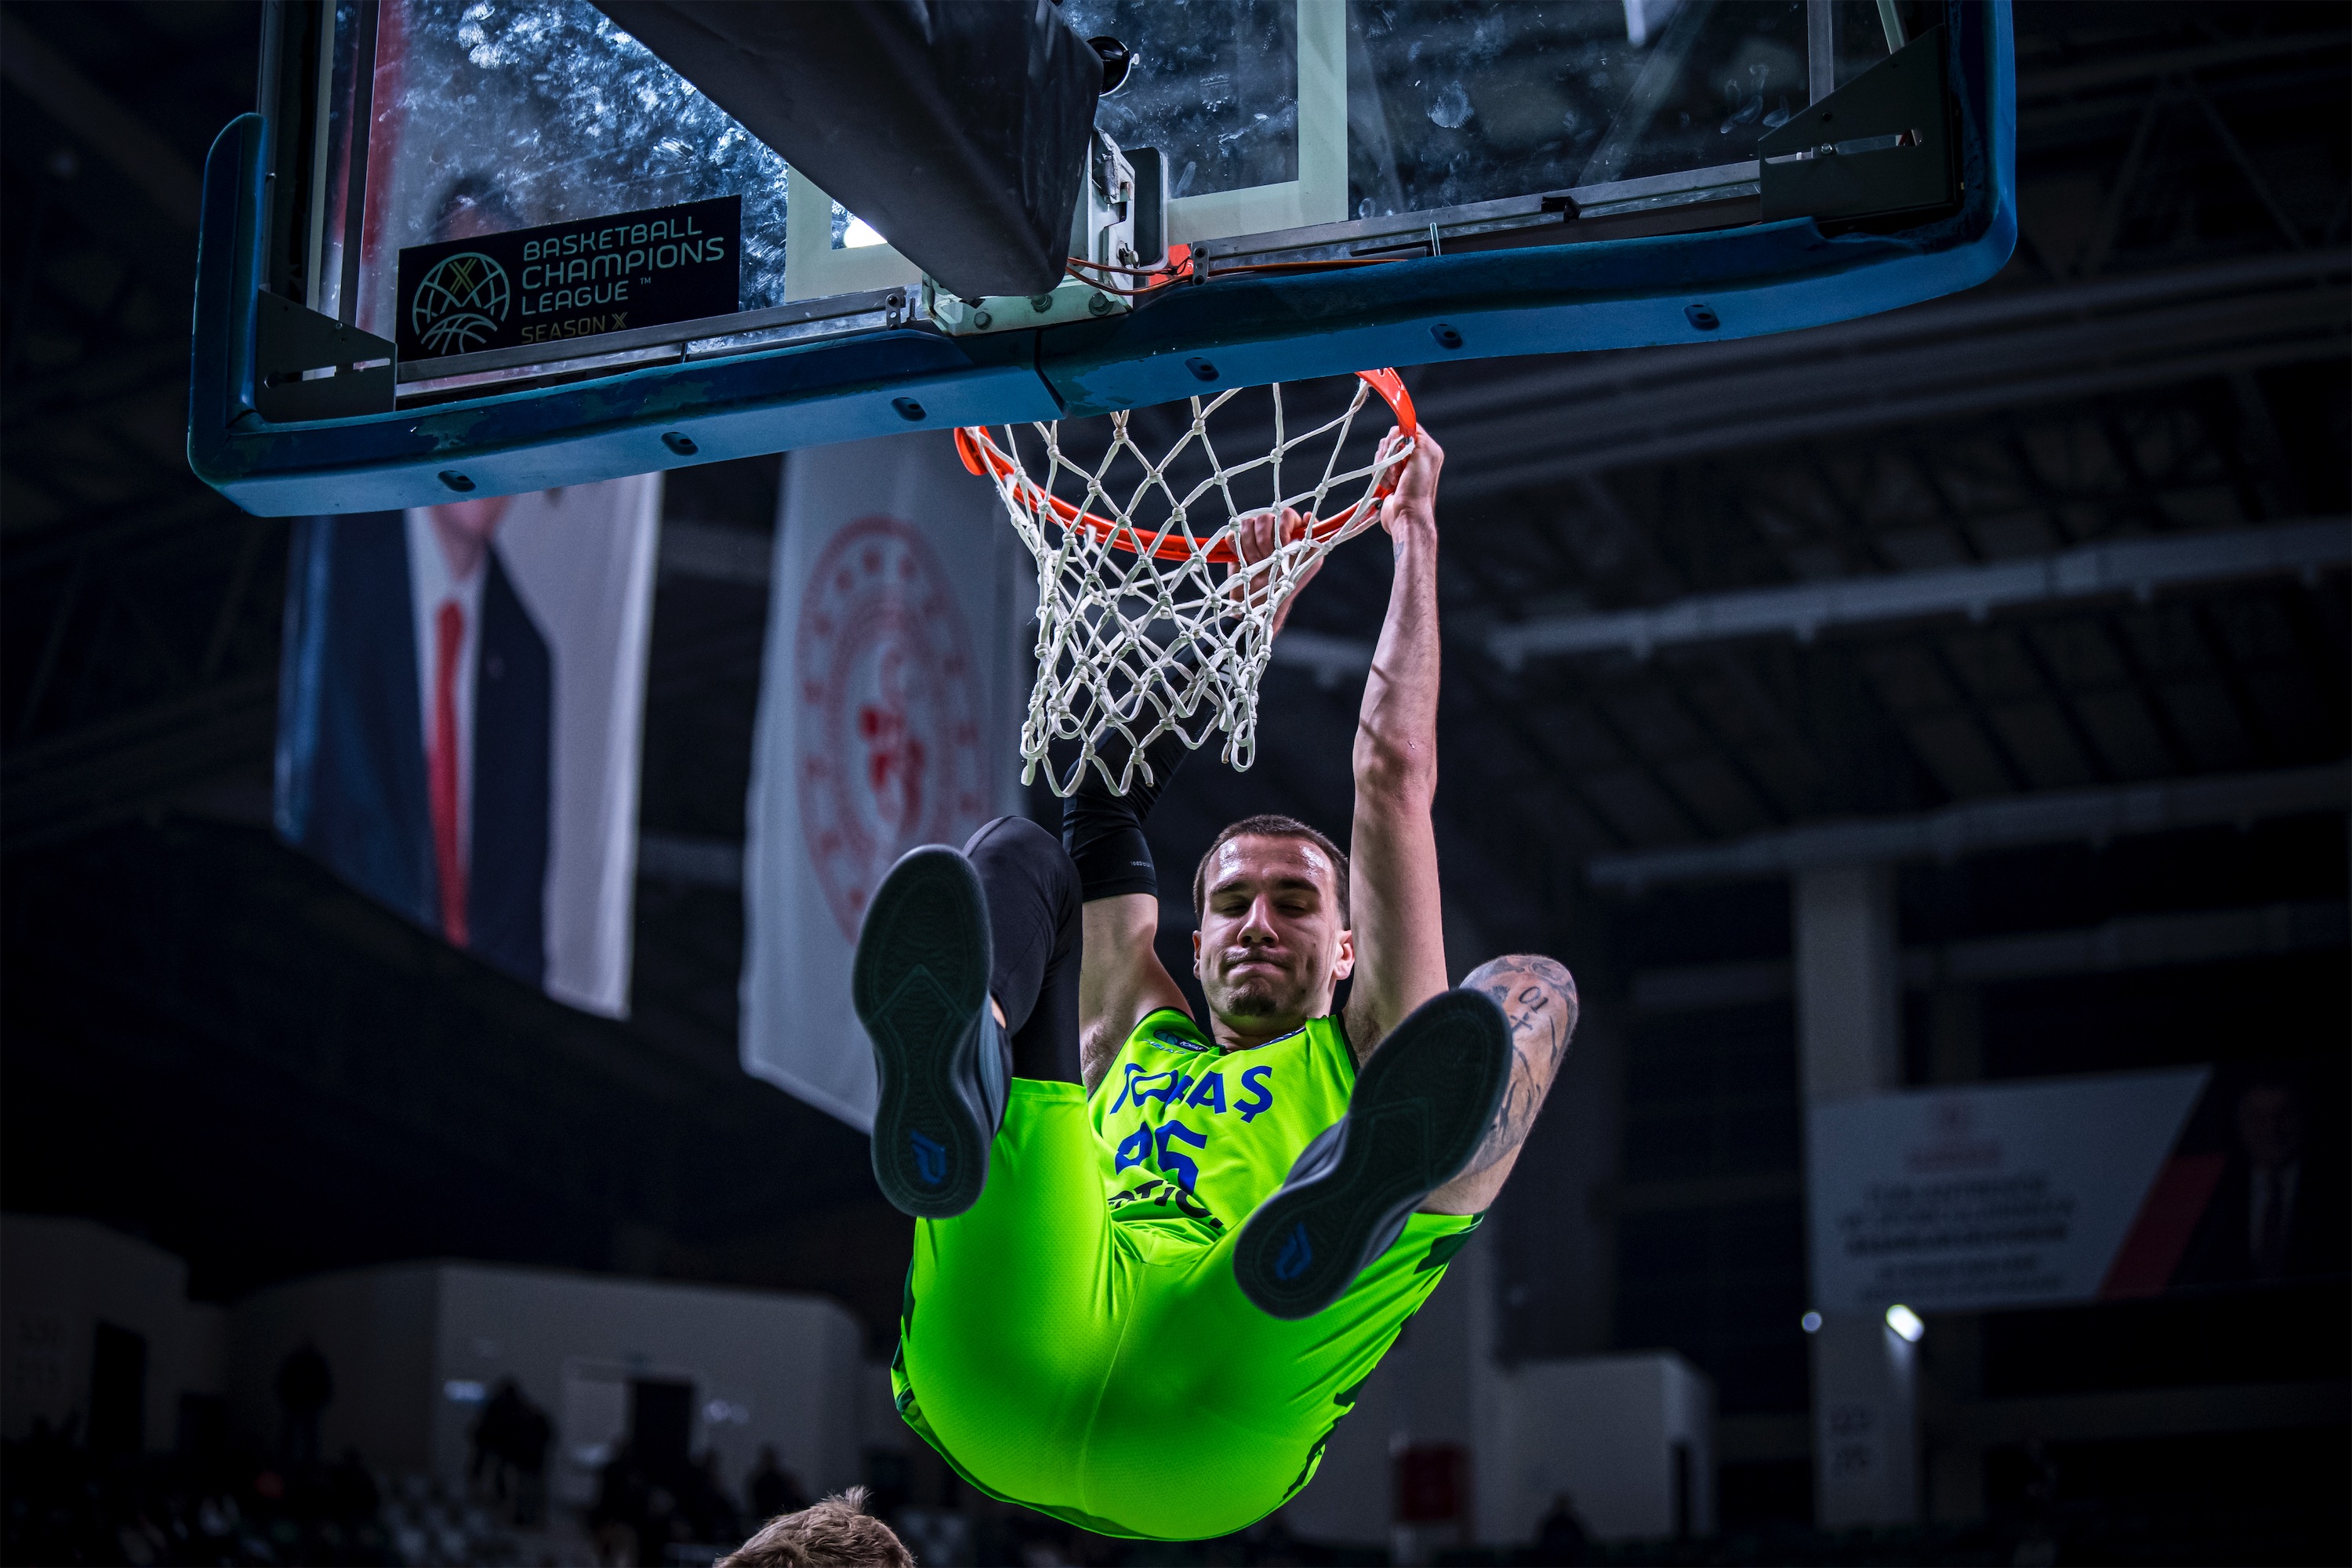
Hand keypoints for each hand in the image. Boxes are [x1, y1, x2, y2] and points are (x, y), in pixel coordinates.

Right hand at [1230, 504, 1321, 638]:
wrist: (1262, 601)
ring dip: (1252, 547)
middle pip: (1265, 517)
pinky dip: (1238, 548)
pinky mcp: (1236, 544)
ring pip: (1247, 524)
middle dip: (1265, 541)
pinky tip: (1245, 561)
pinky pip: (1232, 534)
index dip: (1283, 528)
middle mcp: (1271, 530)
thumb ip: (1313, 537)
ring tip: (1258, 563)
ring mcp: (1252, 535)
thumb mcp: (1310, 562)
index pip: (1285, 513)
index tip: (1285, 545)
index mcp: (1290, 530)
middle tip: (1269, 559)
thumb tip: (1306, 515)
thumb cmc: (1289, 583)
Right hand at [1376, 424, 1441, 535]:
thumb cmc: (1417, 489)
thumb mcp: (1424, 454)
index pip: (1407, 427)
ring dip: (1384, 466)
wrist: (1406, 515)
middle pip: (1392, 438)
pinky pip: (1377, 465)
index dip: (1399, 436)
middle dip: (1390, 453)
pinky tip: (1387, 485)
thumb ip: (1415, 434)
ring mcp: (1401, 466)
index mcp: (1427, 449)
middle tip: (1398, 470)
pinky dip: (1379, 474)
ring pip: (1382, 451)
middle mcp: (1415, 455)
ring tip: (1393, 481)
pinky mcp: (1388, 476)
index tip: (1397, 446)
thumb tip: (1404, 425)